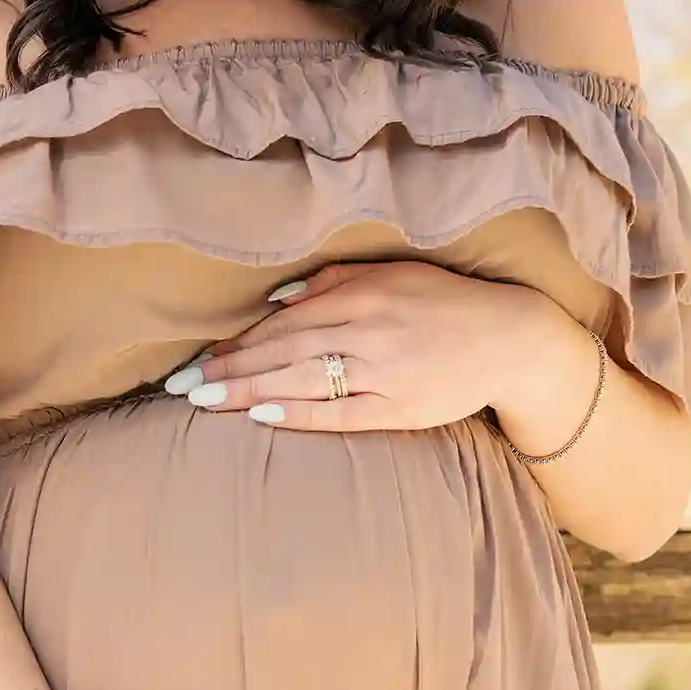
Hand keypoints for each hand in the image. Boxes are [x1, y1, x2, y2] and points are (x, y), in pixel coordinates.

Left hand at [163, 262, 590, 439]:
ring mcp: (381, 372)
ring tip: (203, 401)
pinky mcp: (399, 408)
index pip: (284, 323)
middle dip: (226, 368)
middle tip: (180, 386)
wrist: (510, 339)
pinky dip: (297, 412)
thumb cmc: (444, 304)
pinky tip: (260, 414)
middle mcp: (366, 330)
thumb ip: (334, 281)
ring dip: (246, 390)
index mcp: (361, 295)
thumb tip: (278, 298)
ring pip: (300, 380)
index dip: (237, 341)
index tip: (198, 357)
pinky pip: (337, 412)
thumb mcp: (392, 275)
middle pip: (282, 351)